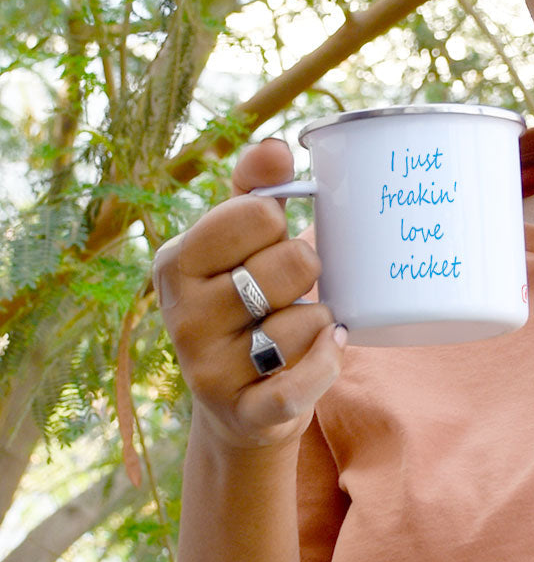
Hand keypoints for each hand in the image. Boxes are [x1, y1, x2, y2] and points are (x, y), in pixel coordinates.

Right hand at [154, 138, 345, 449]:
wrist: (240, 403)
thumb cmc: (247, 301)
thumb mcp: (241, 242)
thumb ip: (256, 190)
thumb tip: (274, 146)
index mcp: (176, 262)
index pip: (258, 212)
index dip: (279, 224)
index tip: (268, 240)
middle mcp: (182, 316)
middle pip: (294, 263)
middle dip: (308, 271)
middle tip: (289, 288)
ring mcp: (208, 370)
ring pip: (304, 322)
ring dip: (319, 319)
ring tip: (299, 324)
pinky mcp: (244, 415)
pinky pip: (303, 385)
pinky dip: (327, 364)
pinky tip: (328, 348)